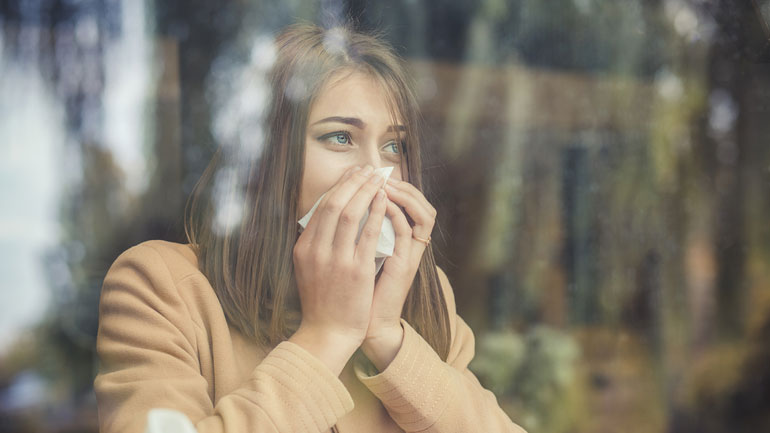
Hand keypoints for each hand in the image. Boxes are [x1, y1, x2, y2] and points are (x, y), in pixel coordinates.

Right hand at [290, 165, 387, 374]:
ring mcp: (336, 260)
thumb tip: (324, 218)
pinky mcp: (356, 271)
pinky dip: (376, 213)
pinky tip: (384, 200)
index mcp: (304, 248)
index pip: (321, 208)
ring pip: (350, 213)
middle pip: (334, 204)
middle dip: (352, 182)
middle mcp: (316, 251)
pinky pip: (368, 234)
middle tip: (367, 169)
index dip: (338, 187)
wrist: (327, 333)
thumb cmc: (321, 302)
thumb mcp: (308, 269)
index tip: (352, 175)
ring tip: (378, 178)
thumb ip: (315, 244)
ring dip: (365, 191)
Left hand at [361, 177, 436, 369]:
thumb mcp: (358, 256)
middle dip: (402, 185)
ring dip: (404, 195)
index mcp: (400, 242)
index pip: (409, 205)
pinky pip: (408, 232)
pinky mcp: (405, 265)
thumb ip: (358, 234)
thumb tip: (340, 208)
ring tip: (384, 182)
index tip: (371, 174)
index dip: (395, 187)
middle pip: (422, 204)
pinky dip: (396, 214)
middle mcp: (410, 247)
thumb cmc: (358, 292)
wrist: (365, 324)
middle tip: (379, 172)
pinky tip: (382, 202)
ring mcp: (410, 256)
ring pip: (423, 214)